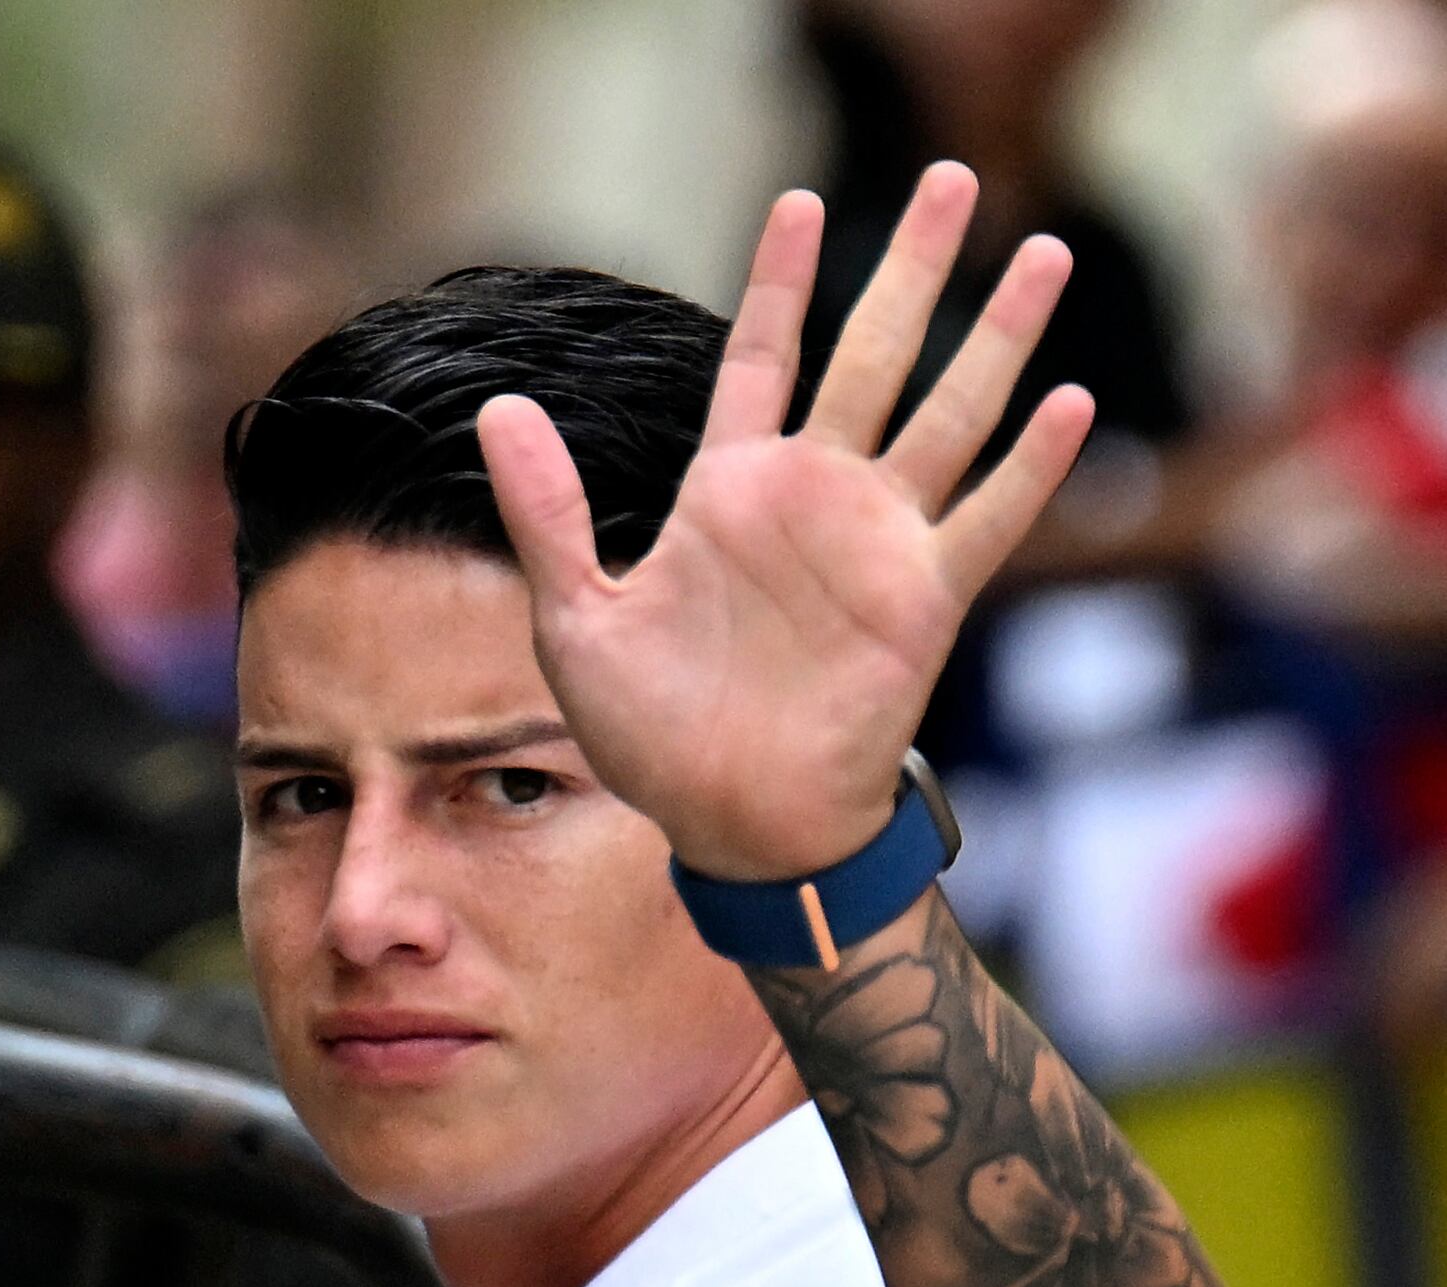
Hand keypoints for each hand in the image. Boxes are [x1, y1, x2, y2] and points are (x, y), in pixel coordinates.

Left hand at [476, 163, 1094, 881]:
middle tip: (952, 175)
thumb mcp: (577, 619)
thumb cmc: (653, 737)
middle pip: (874, 354)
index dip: (781, 281)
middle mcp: (812, 501)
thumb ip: (549, 513)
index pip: (762, 357)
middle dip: (912, 266)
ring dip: (997, 338)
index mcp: (729, 492)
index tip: (800, 199)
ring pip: (949, 415)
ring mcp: (875, 546)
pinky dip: (1031, 466)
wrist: (734, 826)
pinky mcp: (924, 601)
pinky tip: (1072, 402)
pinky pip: (987, 519)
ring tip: (1044, 251)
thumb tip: (500, 408)